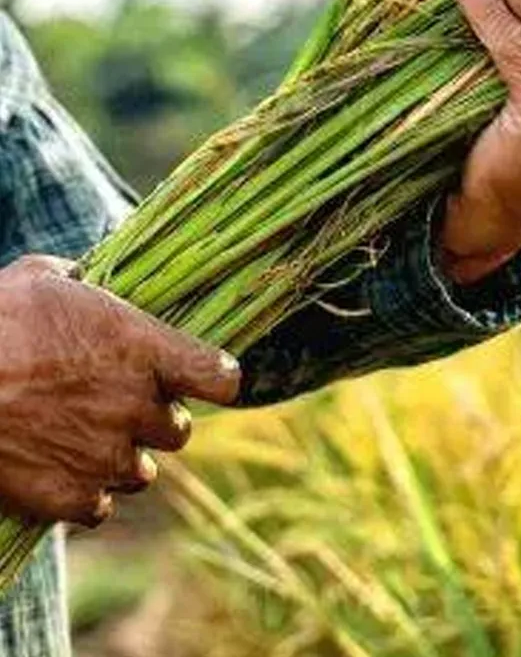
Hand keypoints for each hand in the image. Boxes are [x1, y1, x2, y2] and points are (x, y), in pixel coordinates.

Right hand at [0, 255, 240, 525]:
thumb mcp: (37, 279)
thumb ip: (79, 280)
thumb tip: (84, 275)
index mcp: (144, 351)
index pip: (221, 378)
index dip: (215, 380)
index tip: (200, 378)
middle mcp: (136, 407)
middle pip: (178, 430)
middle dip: (153, 420)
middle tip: (117, 406)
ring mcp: (104, 456)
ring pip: (141, 473)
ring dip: (120, 458)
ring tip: (82, 440)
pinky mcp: (68, 497)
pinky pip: (99, 507)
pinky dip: (83, 494)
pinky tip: (58, 472)